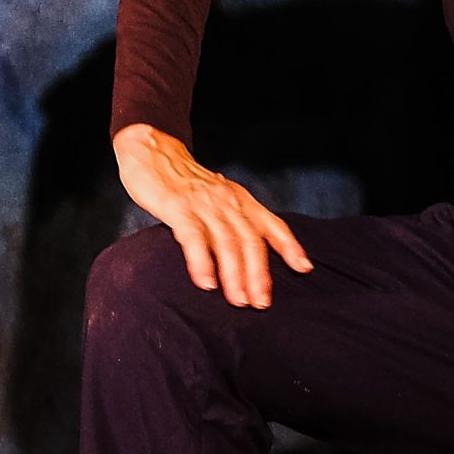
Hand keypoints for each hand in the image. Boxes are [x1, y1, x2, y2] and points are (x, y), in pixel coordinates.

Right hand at [113, 123, 310, 309]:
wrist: (150, 150)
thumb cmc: (182, 180)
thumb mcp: (216, 194)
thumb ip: (231, 218)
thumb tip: (244, 252)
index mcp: (238, 199)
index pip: (271, 224)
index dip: (289, 246)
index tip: (303, 268)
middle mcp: (226, 201)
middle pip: (250, 241)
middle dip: (258, 274)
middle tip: (261, 302)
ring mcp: (203, 204)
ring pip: (226, 243)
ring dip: (235, 275)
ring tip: (239, 300)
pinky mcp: (178, 207)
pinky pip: (193, 238)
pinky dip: (202, 262)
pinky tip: (206, 282)